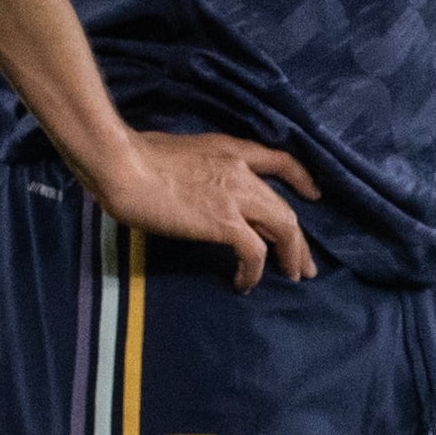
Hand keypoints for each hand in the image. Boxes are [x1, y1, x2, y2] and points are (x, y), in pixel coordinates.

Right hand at [90, 125, 319, 287]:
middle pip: (285, 209)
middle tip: (304, 265)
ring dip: (291, 256)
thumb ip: (193, 167)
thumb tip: (188, 186)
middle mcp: (241, 171)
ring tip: (291, 277)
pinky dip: (254, 271)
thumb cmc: (132, 157)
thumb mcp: (174, 152)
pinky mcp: (224, 222)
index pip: (279, 161)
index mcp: (229, 150)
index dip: (301, 179)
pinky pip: (254, 252)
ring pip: (283, 228)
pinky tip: (244, 284)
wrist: (122, 166)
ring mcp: (235, 196)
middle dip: (299, 240)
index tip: (313, 195)